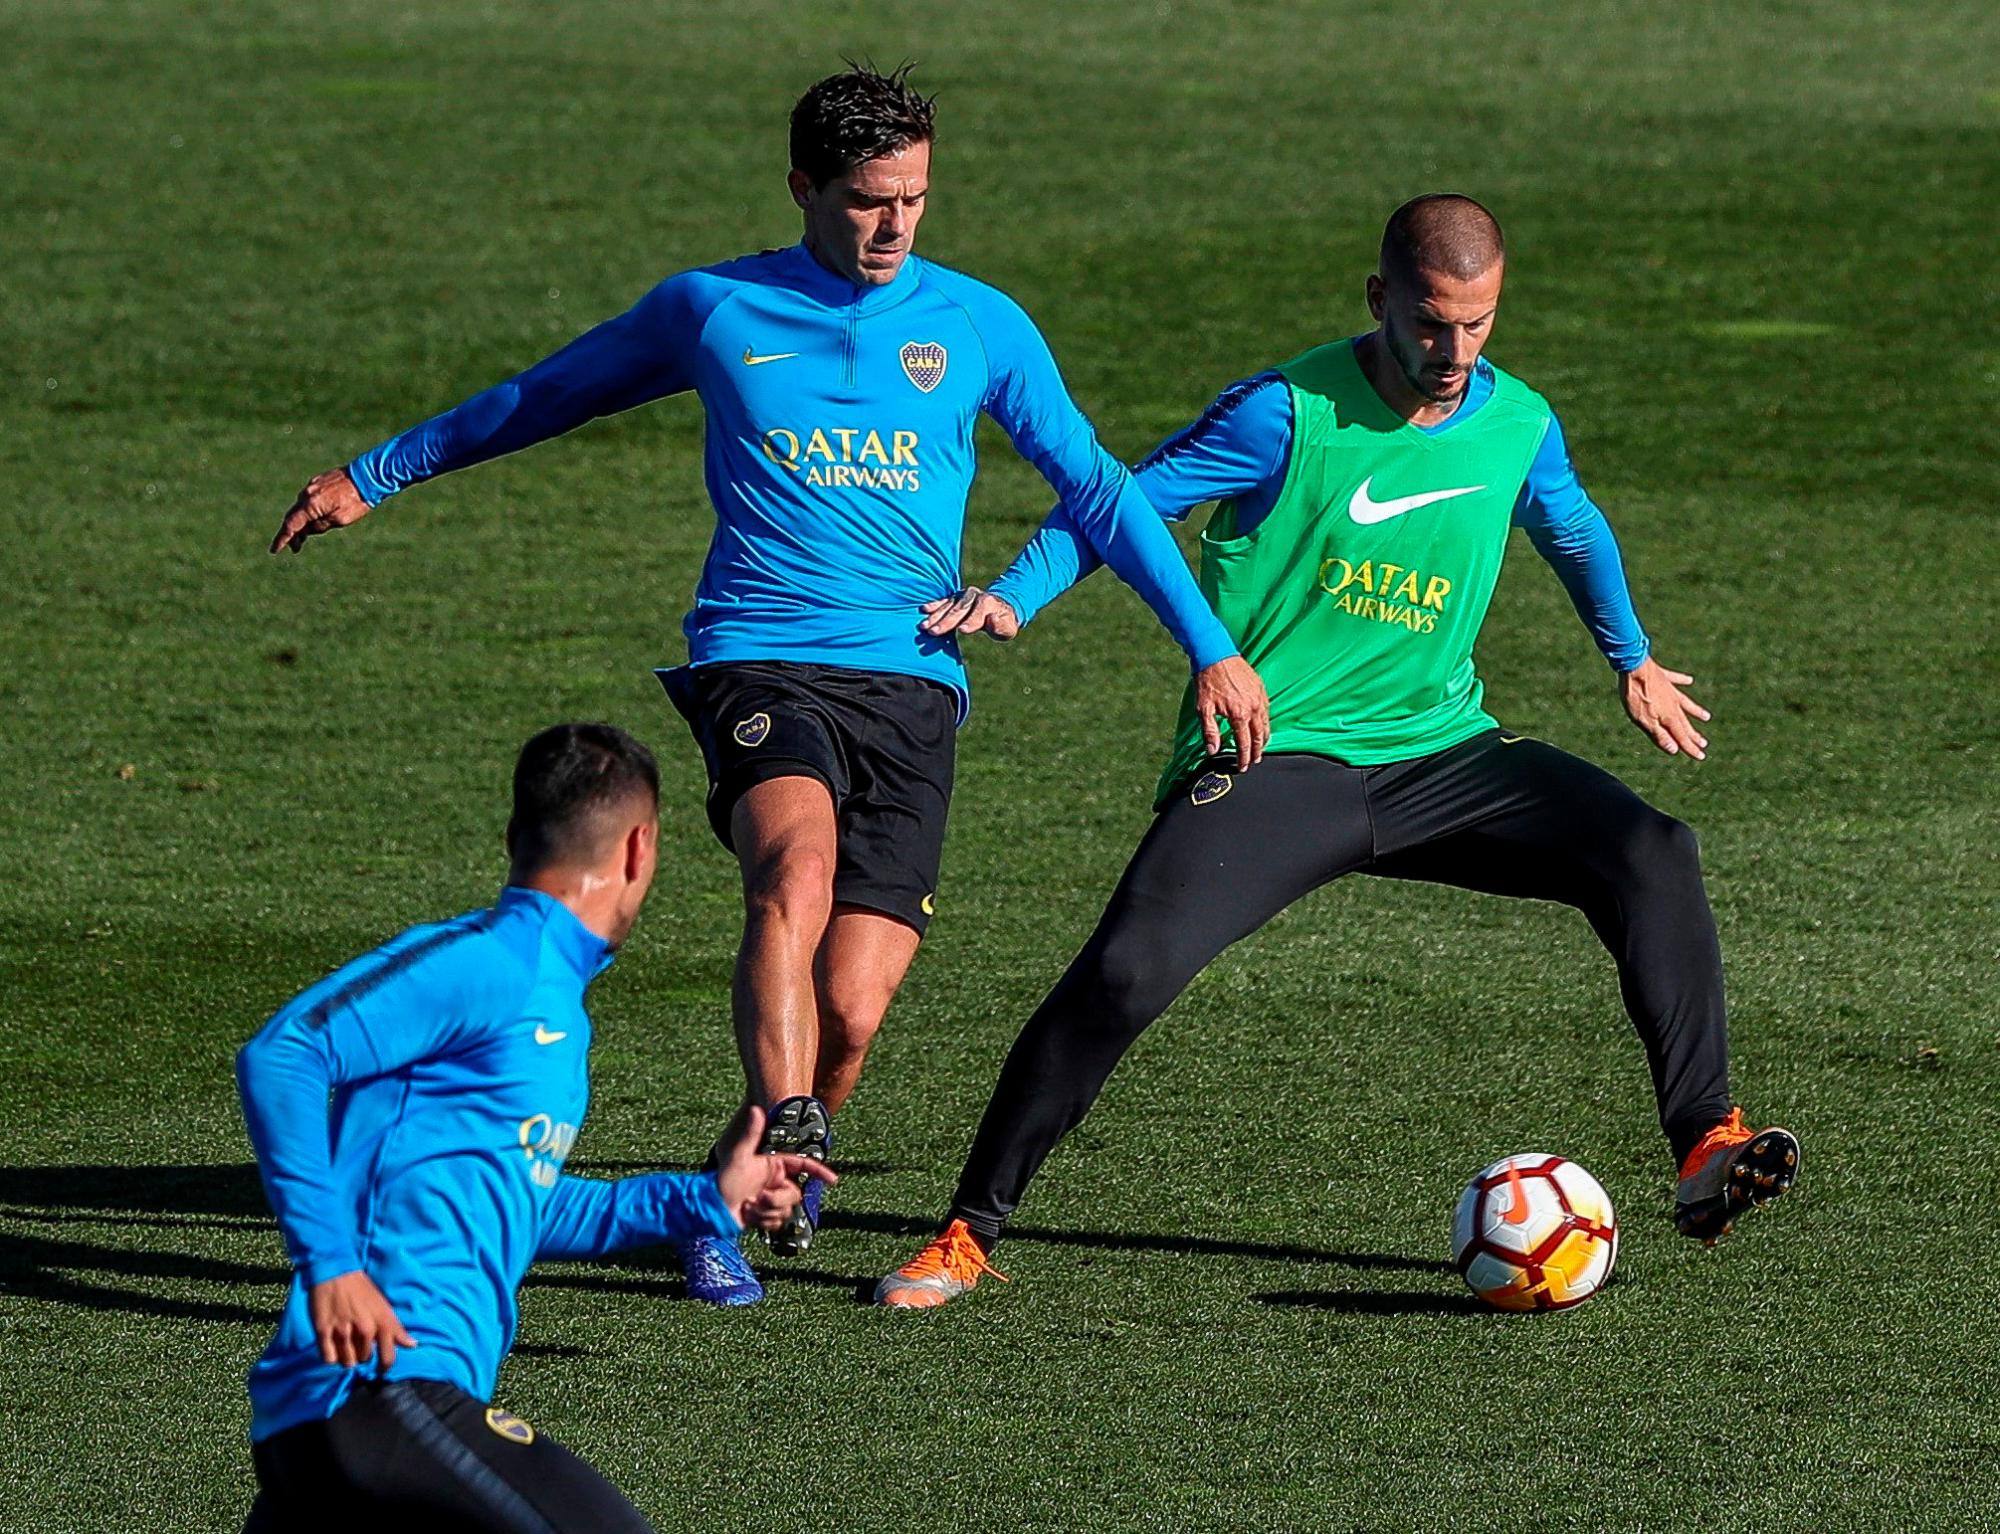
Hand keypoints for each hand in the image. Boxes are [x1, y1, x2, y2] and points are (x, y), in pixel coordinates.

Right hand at [270, 468, 371, 553]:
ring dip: (302, 522)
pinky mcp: (319, 482)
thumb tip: (309, 529)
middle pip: (293, 517)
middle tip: (296, 548)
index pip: (291, 525)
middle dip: (293, 534)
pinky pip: (308, 500)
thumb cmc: (356, 500)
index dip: (283, 539)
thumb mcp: (340, 520)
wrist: (368, 476)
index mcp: (310, 504)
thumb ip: (321, 525)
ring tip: (306, 537)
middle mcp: (307, 494)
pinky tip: (315, 518)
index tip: (275, 550)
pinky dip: (308, 511)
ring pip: (301, 508)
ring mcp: (312, 486)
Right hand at [309, 1270, 415, 1370]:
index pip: (388, 1357)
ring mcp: (343, 1331)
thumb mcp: (384, 1306)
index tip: (381, 1369)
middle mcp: (364, 1329)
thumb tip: (413, 1345)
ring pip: (346, 1362)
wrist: (336, 1272)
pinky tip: (332, 1346)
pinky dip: (330, 1356)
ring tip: (344, 1344)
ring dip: (346, 1357)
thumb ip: (396, 1328)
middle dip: (362, 1354)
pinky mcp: (323, 1331)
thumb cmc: (362, 1289)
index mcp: (381, 1323)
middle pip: (364, 1360)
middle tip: (357, 1341)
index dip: (385, 1367)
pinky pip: (328, 1358)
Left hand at [713, 1105, 838, 1231]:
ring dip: (767, 1212)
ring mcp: (771, 1200)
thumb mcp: (738, 1156)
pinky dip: (763, 1222)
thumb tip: (757, 1109)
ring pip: (786, 1210)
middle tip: (757, 1199)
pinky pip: (777, 1222)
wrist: (711, 1209)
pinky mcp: (767, 1216)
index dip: (819, 1172)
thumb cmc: (722, 1182)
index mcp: (773, 1166)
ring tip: (749, 1208)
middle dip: (776, 1199)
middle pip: (794, 1194)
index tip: (832, 1180)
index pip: (803, 1166)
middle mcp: (775, 1182)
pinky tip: (750, 1218)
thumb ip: (751, 1134)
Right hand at [919, 586, 1020, 641]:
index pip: (978, 614)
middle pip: (959, 610)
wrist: (999, 607)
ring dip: (935, 616)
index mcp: (988, 603)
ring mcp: (963, 596)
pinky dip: (934, 605)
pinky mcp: (955, 597)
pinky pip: (943, 601)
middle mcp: (974, 596)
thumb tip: (990, 619)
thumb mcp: (1008, 627)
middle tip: (934, 632)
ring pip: (948, 606)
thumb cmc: (1004, 622)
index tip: (962, 630)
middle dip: (946, 621)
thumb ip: (1000, 625)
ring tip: (924, 626)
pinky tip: (924, 610)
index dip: (971, 622)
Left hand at [1194, 655, 1269, 770]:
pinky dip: (1266, 722)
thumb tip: (1213, 751)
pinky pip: (1267, 710)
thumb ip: (1210, 732)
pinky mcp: (1260, 688)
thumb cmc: (1207, 681)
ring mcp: (1259, 697)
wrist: (1215, 655)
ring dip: (1264, 738)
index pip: (1244, 743)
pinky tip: (1262, 725)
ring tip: (1260, 748)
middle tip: (1254, 761)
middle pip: (1259, 736)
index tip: (1242, 767)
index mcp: (1239, 715)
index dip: (1243, 758)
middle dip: (1256, 751)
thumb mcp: (1203, 709)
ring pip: (1266, 724)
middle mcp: (1253, 708)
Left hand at [1620, 656, 1710, 759]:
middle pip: (1684, 723)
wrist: (1634, 667)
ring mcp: (1670, 690)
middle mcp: (1674, 705)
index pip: (1681, 737)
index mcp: (1669, 717)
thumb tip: (1674, 750)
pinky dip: (1683, 681)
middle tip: (1704, 743)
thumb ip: (1659, 735)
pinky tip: (1690, 680)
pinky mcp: (1663, 677)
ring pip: (1686, 703)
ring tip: (1706, 717)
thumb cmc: (1637, 696)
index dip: (1690, 748)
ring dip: (1696, 711)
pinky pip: (1676, 680)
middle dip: (1693, 735)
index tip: (1701, 757)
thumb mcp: (1644, 721)